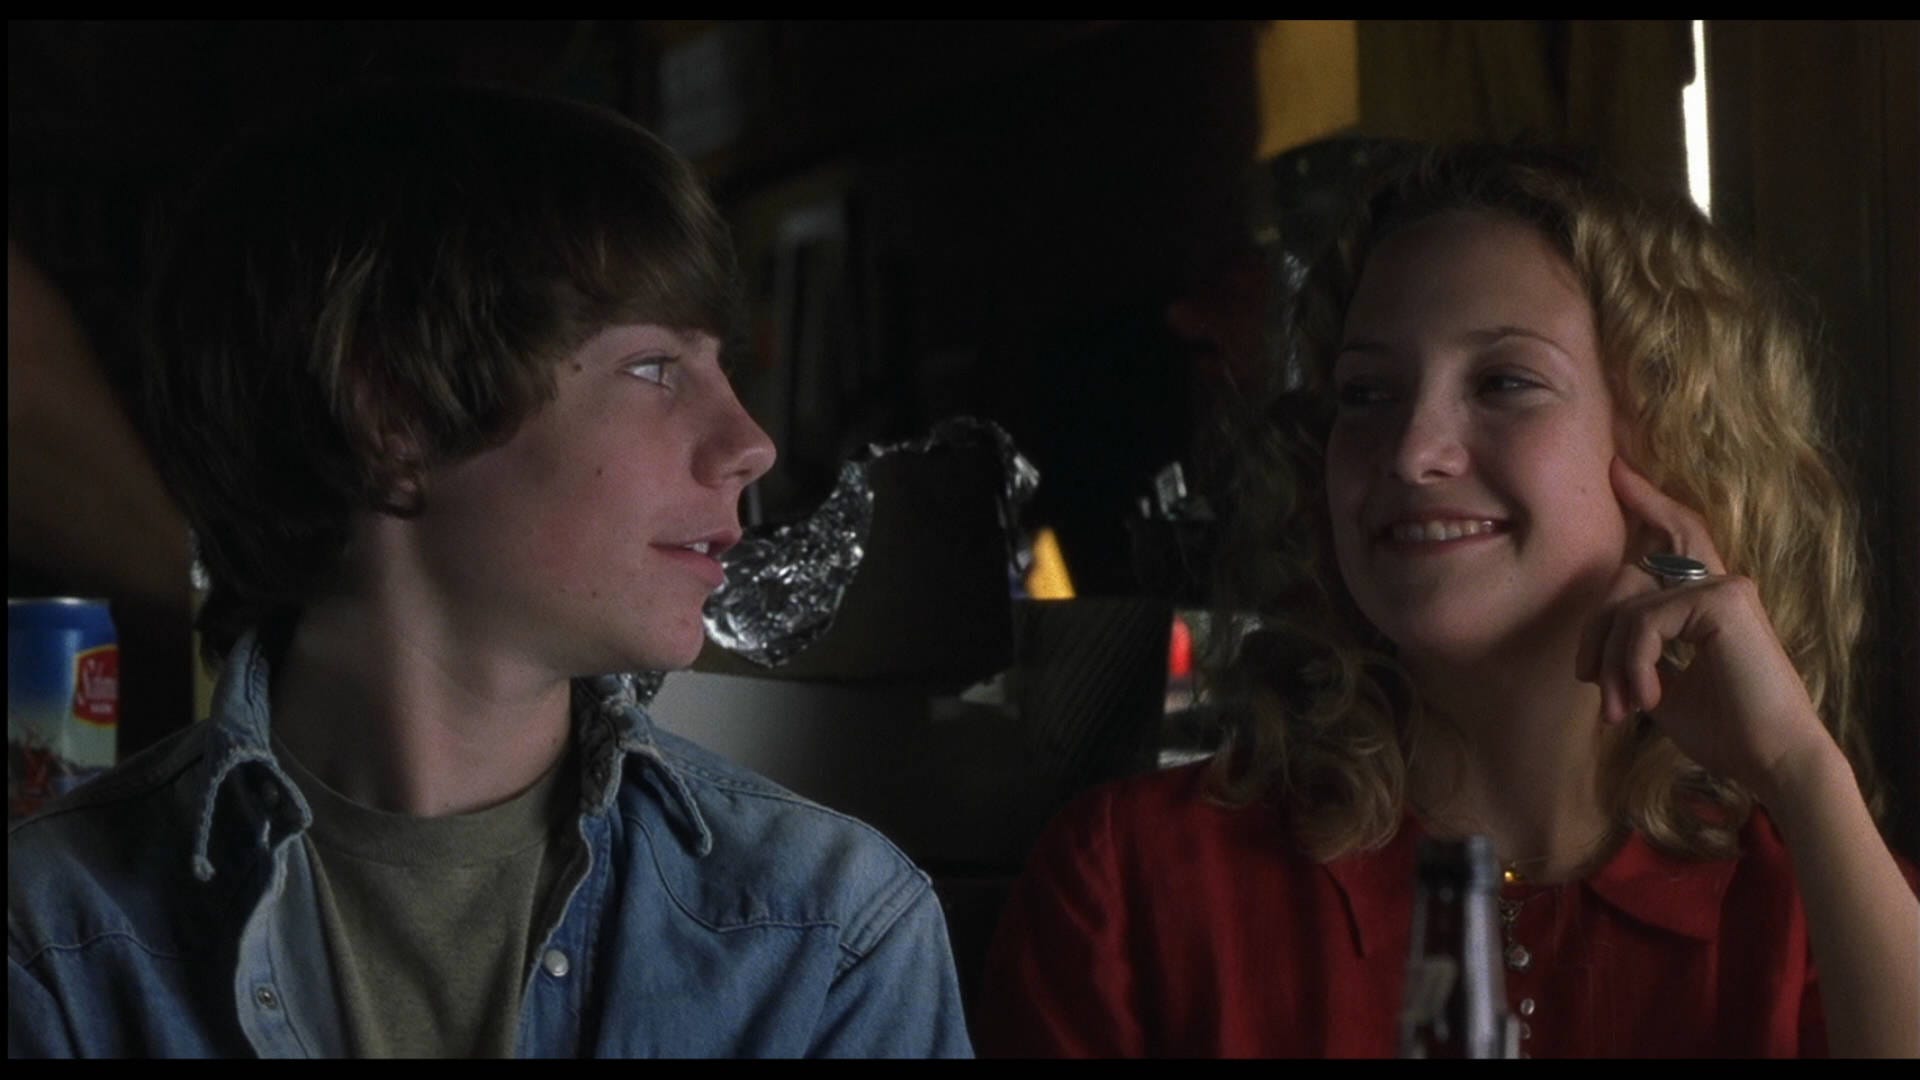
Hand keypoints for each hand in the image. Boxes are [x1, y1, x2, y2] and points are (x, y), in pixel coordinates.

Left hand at [1575, 457, 1836, 802]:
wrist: (1772, 761)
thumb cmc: (1724, 731)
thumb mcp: (1664, 685)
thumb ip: (1636, 654)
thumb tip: (1594, 652)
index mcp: (1708, 597)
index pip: (1673, 537)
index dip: (1646, 500)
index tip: (1617, 468)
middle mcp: (1719, 581)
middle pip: (1626, 574)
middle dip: (1596, 630)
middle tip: (1590, 681)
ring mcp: (1724, 586)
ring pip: (1627, 605)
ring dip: (1613, 662)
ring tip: (1621, 708)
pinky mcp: (1722, 601)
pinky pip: (1643, 622)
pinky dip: (1632, 664)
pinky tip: (1646, 700)